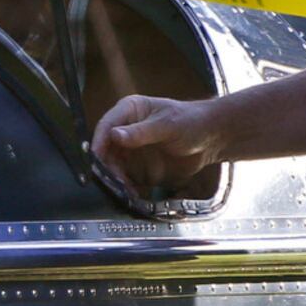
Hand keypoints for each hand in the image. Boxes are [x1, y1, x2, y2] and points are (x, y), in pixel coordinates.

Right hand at [94, 93, 222, 188]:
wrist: (211, 139)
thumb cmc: (191, 122)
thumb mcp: (167, 125)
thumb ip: (141, 133)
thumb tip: (114, 135)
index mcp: (129, 111)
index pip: (106, 125)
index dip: (98, 142)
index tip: (94, 158)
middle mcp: (125, 130)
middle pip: (105, 149)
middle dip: (105, 165)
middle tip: (110, 180)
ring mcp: (131, 149)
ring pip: (112, 166)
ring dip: (115, 179)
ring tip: (122, 190)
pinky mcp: (138, 166)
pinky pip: (126, 177)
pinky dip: (126, 186)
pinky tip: (131, 194)